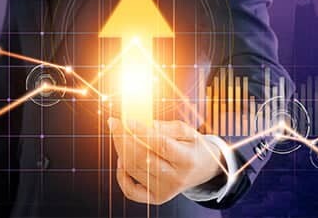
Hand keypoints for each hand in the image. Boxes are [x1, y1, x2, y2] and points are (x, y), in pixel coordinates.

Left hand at [108, 117, 224, 204]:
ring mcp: (165, 191)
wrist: (204, 170)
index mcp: (187, 160)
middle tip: (113, 123)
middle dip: (123, 138)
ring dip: (121, 150)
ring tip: (120, 136)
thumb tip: (147, 125)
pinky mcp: (156, 198)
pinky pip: (130, 190)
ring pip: (133, 169)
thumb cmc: (193, 146)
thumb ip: (168, 127)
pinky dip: (121, 175)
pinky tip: (121, 159)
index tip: (127, 119)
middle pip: (142, 158)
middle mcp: (176, 179)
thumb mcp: (189, 132)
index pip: (161, 145)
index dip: (142, 132)